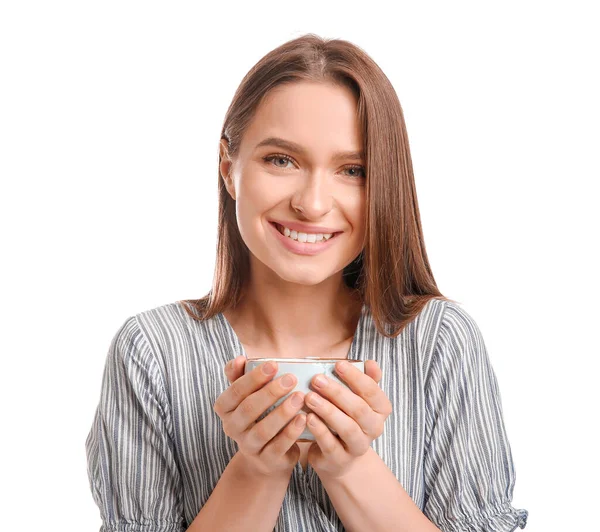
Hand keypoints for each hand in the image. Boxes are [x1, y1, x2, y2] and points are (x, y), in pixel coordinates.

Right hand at [213, 356, 306, 478]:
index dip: (254, 377)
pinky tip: (304, 418)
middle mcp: (232, 428)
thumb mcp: (246, 394)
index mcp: (225, 409)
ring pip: (263, 430)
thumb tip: (239, 358)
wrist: (264, 455)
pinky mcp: (266, 460)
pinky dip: (291, 432)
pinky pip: (278, 446)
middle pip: (249, 409)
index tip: (274, 364)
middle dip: (270, 392)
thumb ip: (239, 375)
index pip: (235, 391)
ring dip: (282, 412)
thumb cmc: (257, 414)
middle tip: (291, 378)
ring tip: (300, 397)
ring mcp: (248, 446)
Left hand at [303, 360, 391, 478]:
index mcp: (380, 410)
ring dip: (327, 411)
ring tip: (309, 397)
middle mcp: (373, 429)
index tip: (338, 364)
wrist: (339, 456)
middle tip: (317, 379)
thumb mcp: (357, 398)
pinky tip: (308, 417)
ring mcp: (358, 446)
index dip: (356, 377)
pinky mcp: (339, 460)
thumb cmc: (347, 417)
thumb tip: (371, 363)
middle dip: (337, 392)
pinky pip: (330, 445)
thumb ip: (365, 379)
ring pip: (347, 428)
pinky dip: (319, 430)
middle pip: (359, 409)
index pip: (372, 391)